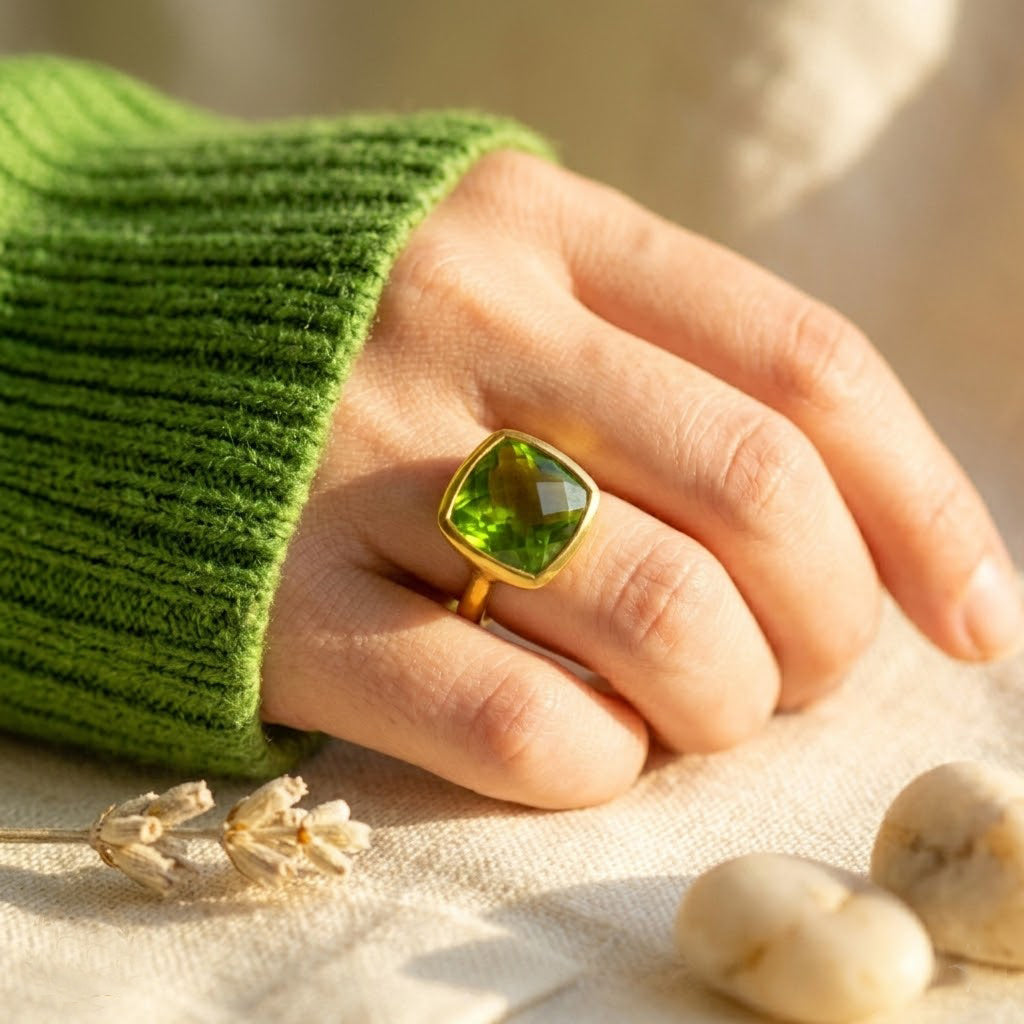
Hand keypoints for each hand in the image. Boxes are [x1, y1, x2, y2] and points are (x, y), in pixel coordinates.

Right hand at [261, 151, 1022, 808]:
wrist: (86, 333)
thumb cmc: (331, 325)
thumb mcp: (491, 273)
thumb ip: (644, 352)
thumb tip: (840, 518)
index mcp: (538, 230)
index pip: (802, 362)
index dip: (920, 503)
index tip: (972, 612)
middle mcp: (465, 327)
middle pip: (757, 492)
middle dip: (830, 621)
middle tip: (799, 668)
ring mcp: (367, 463)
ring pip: (656, 613)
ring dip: (725, 701)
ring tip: (699, 711)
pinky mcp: (285, 603)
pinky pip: (512, 722)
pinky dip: (597, 763)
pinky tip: (586, 748)